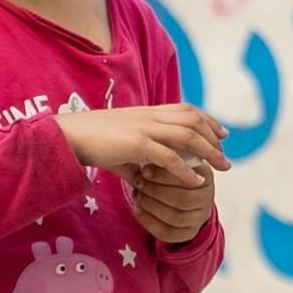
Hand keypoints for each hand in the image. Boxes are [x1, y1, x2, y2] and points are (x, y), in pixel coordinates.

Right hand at [60, 102, 228, 183]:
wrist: (67, 136)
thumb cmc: (90, 142)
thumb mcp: (120, 148)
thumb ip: (135, 161)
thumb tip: (143, 179)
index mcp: (147, 112)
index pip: (186, 110)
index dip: (208, 120)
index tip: (222, 133)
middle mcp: (149, 116)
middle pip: (193, 121)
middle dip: (214, 138)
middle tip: (225, 158)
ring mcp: (144, 128)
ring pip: (188, 136)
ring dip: (209, 152)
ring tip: (221, 168)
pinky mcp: (136, 144)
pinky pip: (169, 157)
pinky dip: (186, 170)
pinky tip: (196, 181)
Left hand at [128, 161, 213, 247]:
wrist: (175, 190)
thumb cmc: (169, 170)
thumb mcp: (172, 157)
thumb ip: (167, 153)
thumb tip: (153, 146)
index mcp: (206, 176)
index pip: (189, 178)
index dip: (164, 176)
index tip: (144, 169)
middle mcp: (207, 198)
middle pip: (183, 200)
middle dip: (156, 191)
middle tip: (138, 182)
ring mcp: (199, 218)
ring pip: (175, 217)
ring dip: (151, 206)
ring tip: (136, 194)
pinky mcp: (188, 233)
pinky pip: (168, 233)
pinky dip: (148, 221)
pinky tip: (137, 209)